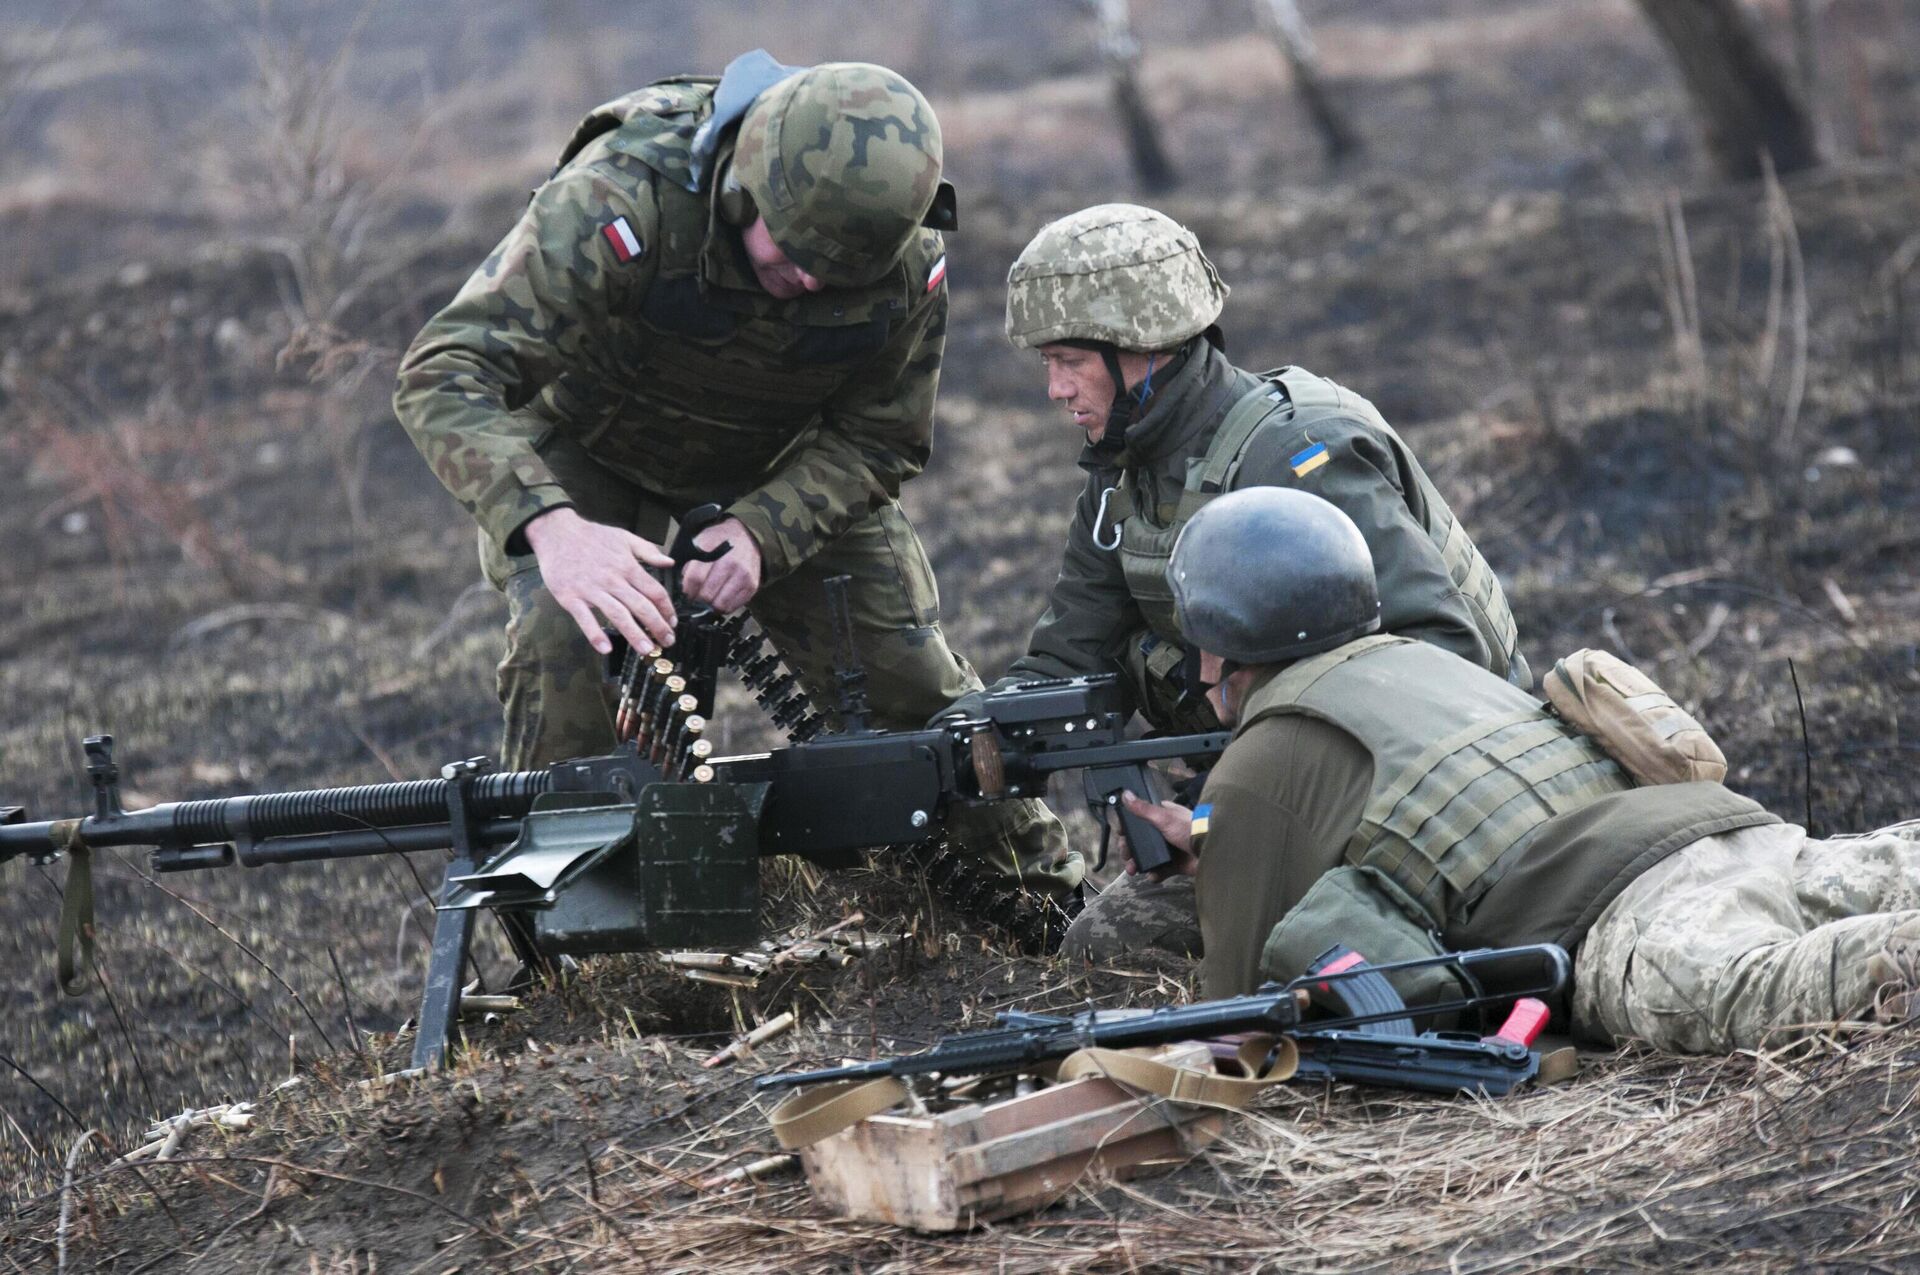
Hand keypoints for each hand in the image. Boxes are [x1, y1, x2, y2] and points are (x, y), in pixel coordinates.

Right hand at [522, 507, 676, 656]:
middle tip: (667, 642)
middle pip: (641, 607)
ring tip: (646, 650)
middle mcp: (613, 580)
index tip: (672, 621)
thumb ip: (648, 550)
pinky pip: (585, 619)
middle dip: (657, 627)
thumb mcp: (624, 537)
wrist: (556, 533)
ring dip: (634, 635)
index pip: (654, 591)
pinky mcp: (571, 597)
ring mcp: (591, 590)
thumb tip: (670, 562)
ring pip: (618, 615)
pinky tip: (605, 648)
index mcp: (627, 566)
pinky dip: (595, 634)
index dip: (667, 609)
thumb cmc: (591, 535)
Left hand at [679, 516, 762, 613]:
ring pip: (720, 604)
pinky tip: (720, 598)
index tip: (686, 594)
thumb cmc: (719, 541)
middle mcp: (731, 563)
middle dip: (698, 599)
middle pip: (707, 594)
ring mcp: (743, 575)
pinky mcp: (751, 586)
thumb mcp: (699, 542)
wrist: (745, 536)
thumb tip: (683, 588)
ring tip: (708, 599)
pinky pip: (733, 607)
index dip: (687, 591)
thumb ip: (688, 564)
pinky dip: (724, 606)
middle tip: (696, 598)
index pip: (696, 579)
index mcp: (714, 550)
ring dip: (711, 605)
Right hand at [1112, 789, 1198, 879]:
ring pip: (1147, 857)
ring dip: (1138, 864)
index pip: (1139, 820)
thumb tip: (1125, 794)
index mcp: (1161, 817)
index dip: (1128, 828)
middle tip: (1126, 856)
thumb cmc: (1188, 828)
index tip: (1120, 834)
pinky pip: (1160, 870)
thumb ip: (1143, 808)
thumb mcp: (1163, 817)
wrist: (1210, 849)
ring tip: (1132, 870)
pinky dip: (1154, 874)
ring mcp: (1169, 849)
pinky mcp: (1175, 864)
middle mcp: (1164, 832)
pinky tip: (1152, 875)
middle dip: (1129, 850)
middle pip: (1140, 841)